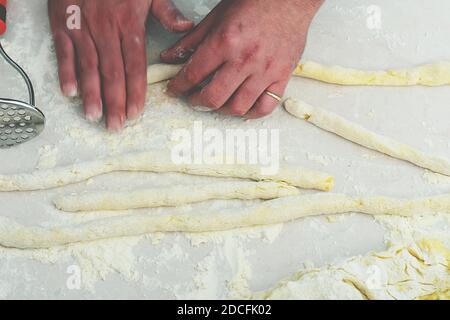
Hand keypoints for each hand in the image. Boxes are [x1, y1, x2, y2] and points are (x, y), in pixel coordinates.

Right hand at [48, 0, 192, 130]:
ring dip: (91, 93)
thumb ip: (166, 11)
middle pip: (112, 72)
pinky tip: (69, 92)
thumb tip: (185, 27)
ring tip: (94, 116)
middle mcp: (106, 30)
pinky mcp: (62, 23)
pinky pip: (64, 51)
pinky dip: (65, 71)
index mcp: (130, 24)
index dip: (135, 91)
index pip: (134, 65)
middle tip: (115, 126)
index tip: (135, 113)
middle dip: (114, 101)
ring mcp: (83, 27)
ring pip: (88, 66)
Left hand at [161, 0, 322, 118]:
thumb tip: (169, 57)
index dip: (178, 87)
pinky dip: (251, 114)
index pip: (193, 74)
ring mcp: (265, 71)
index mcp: (225, 41)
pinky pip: (265, 107)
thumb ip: (191, 40)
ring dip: (221, 110)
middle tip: (193, 99)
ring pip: (238, 107)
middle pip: (213, 97)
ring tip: (216, 103)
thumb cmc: (254, 2)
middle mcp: (245, 59)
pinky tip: (242, 109)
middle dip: (196, 102)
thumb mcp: (216, 16)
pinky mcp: (282, 77)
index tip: (175, 90)